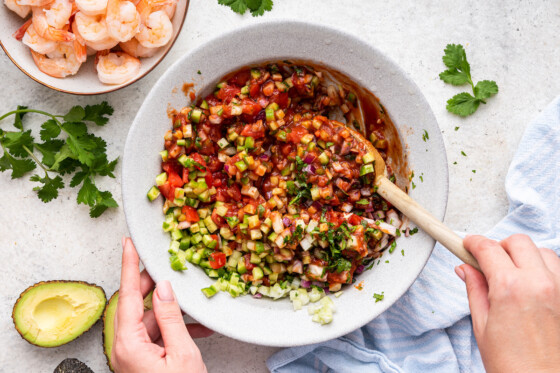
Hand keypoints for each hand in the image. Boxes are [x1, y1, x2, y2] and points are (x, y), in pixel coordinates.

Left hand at [112, 237, 210, 372]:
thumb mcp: (182, 354)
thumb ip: (171, 318)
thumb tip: (165, 288)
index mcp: (129, 344)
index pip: (128, 294)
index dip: (130, 266)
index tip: (128, 243)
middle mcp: (125, 347)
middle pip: (137, 304)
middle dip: (154, 284)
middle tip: (167, 263)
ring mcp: (134, 355)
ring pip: (150, 319)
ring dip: (172, 309)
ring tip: (191, 298)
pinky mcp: (144, 360)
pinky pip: (158, 335)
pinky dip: (176, 327)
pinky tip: (197, 324)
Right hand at [456, 234, 559, 372]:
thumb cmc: (514, 366)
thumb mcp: (481, 325)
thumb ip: (474, 289)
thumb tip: (466, 270)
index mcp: (510, 288)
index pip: (488, 248)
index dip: (473, 243)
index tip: (467, 245)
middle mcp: (539, 283)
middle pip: (517, 242)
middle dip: (499, 246)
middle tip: (487, 261)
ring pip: (542, 251)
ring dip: (524, 256)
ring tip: (511, 274)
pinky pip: (558, 269)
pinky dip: (543, 269)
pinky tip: (531, 285)